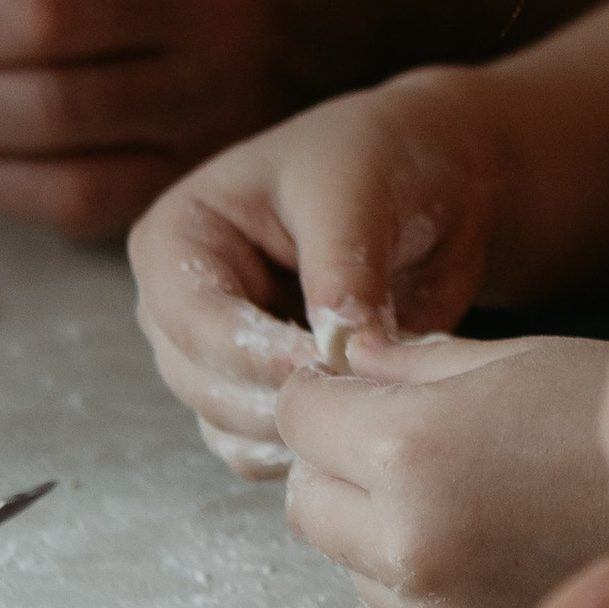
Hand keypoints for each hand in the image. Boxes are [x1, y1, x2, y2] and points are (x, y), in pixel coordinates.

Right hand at [128, 73, 509, 472]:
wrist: (431, 186)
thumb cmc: (379, 159)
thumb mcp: (356, 189)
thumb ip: (342, 267)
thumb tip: (342, 345)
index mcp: (176, 240)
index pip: (192, 318)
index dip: (254, 351)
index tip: (326, 362)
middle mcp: (181, 306)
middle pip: (201, 382)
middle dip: (279, 397)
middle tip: (363, 393)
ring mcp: (218, 356)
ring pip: (230, 425)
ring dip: (300, 428)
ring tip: (377, 397)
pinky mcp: (261, 393)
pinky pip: (264, 448)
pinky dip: (311, 448)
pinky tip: (371, 418)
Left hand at [279, 334, 608, 607]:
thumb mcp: (524, 357)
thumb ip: (417, 363)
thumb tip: (352, 362)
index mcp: (411, 449)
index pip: (294, 412)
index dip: (324, 387)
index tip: (361, 379)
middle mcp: (405, 539)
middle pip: (301, 496)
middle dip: (333, 459)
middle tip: (403, 431)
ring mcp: (434, 606)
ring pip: (343, 556)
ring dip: (371, 520)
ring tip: (461, 487)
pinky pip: (400, 598)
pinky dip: (418, 566)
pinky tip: (491, 533)